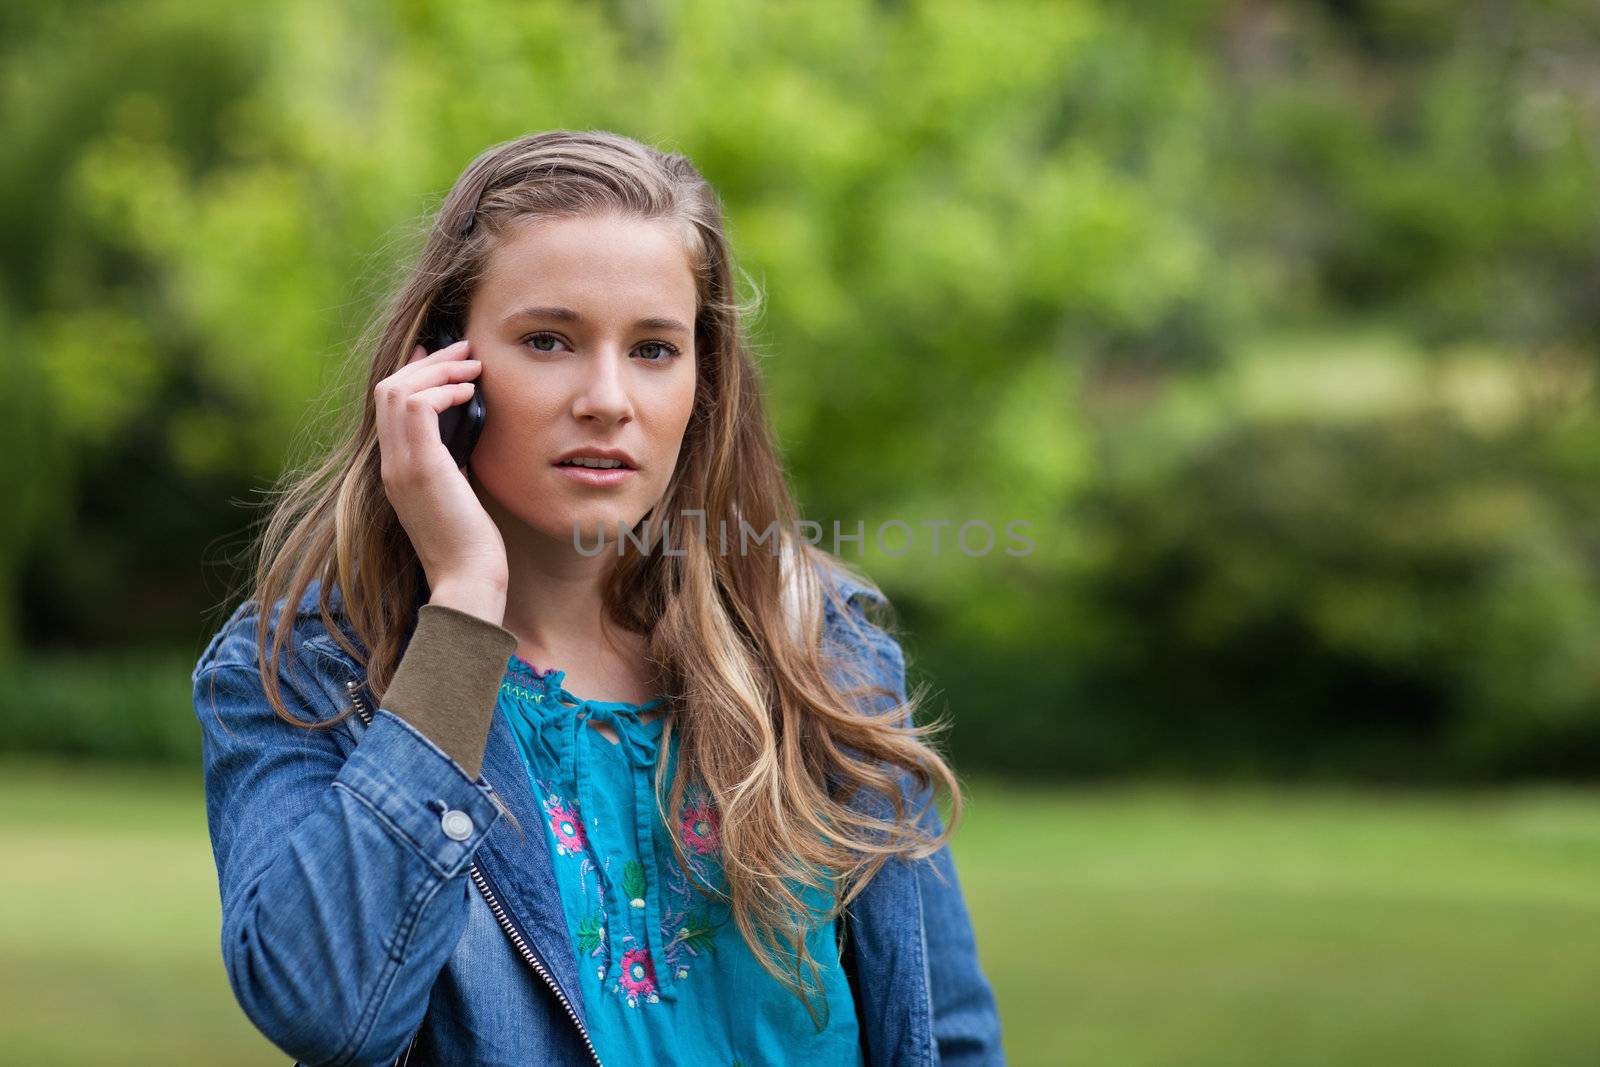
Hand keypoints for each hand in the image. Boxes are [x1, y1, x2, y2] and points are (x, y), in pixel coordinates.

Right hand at [375, 339, 507, 622]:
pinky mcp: (420, 468)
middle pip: (389, 389)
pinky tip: (469, 391)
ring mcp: (400, 466)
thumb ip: (453, 462)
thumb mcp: (459, 493)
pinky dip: (443, 389)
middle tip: (465, 348)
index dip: (415, 373)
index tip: (446, 358)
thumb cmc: (472, 545)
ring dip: (438, 369)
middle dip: (428, 361)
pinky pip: (418, 406)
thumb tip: (465, 433)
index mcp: (397, 470)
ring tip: (472, 365)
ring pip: (399, 390)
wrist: (467, 581)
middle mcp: (390, 464)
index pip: (390, 406)